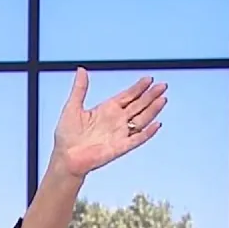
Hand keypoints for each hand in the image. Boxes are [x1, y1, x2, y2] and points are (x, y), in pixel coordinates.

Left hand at [51, 67, 166, 177]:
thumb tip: (81, 70)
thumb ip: (80, 89)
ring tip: (163, 99)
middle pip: (138, 105)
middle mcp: (116, 121)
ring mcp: (120, 134)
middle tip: (162, 86)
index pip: (127, 96)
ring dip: (152, 110)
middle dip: (150, 96)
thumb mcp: (72, 107)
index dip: (138, 88)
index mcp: (106, 110)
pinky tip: (156, 124)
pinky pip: (137, 139)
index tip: (149, 79)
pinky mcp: (120, 147)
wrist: (65, 158)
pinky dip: (147, 132)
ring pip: (141, 120)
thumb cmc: (66, 136)